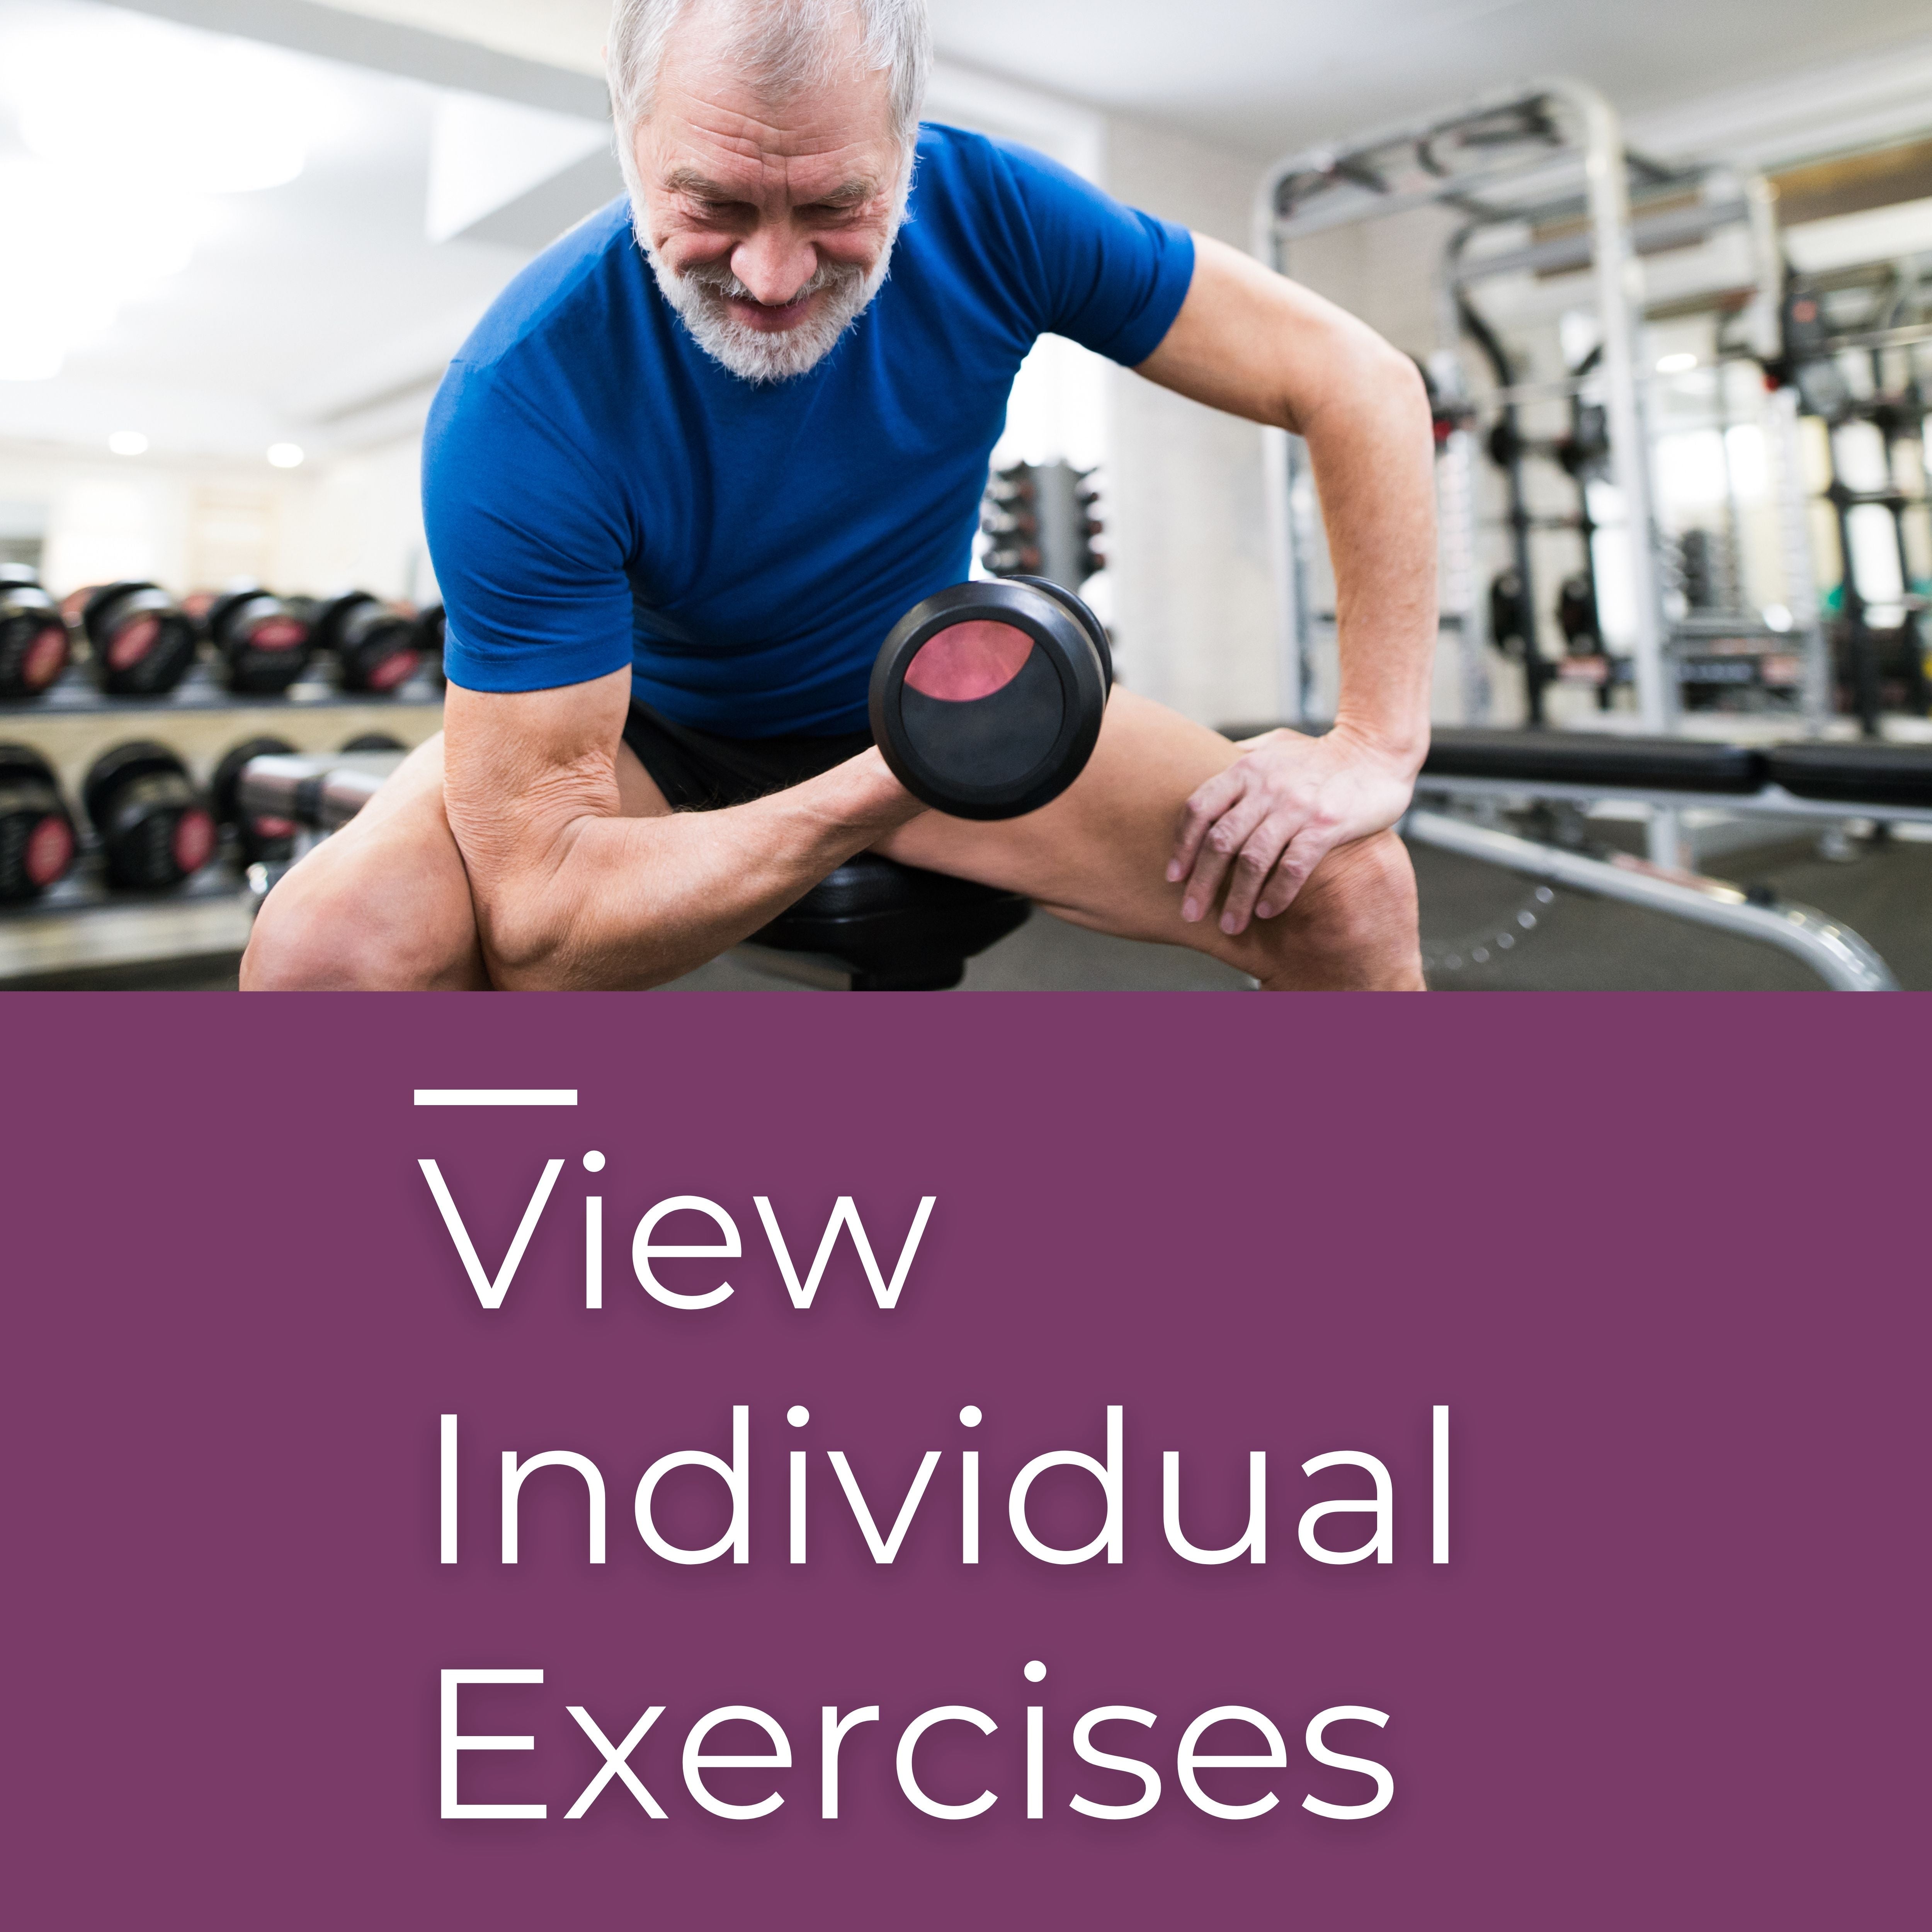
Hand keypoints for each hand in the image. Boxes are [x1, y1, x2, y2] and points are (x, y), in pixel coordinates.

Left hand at [1167, 724, 1421, 935]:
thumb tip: (1206, 769)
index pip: (1199, 809)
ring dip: (1237, 898)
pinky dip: (1277, 892)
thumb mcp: (1274, 746)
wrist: (1377, 751)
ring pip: (1253, 860)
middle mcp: (1267, 787)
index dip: (1182, 846)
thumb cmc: (1321, 755)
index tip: (1174, 877)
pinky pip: (1293, 866)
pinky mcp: (1327, 825)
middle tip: (1191, 914)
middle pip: (1220, 841)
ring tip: (1230, 926)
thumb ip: (1241, 760)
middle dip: (1201, 883)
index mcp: (1247, 769)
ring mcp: (1297, 806)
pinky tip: (1266, 911)